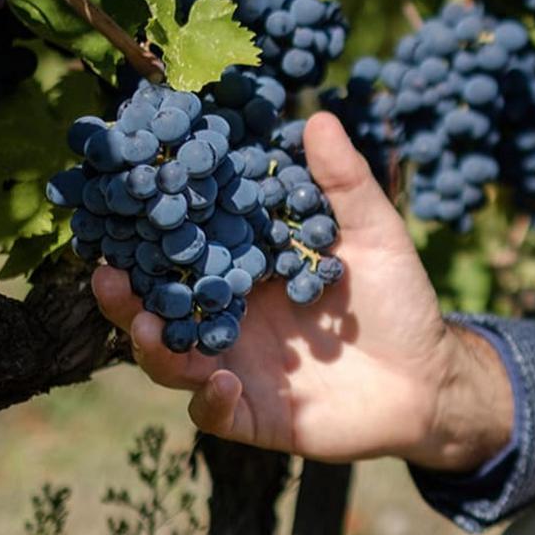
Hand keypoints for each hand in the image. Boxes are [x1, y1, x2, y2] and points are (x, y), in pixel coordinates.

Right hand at [93, 110, 510, 466]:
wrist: (428, 380)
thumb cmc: (397, 299)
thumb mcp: (374, 235)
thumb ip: (343, 184)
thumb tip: (319, 118)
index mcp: (245, 269)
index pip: (185, 249)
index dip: (151, 232)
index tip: (121, 206)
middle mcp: (228, 318)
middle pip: (159, 306)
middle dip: (126, 294)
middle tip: (107, 273)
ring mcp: (233, 367)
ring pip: (170, 361)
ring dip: (152, 346)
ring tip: (150, 327)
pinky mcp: (250, 415)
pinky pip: (212, 412)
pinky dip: (208, 400)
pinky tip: (222, 382)